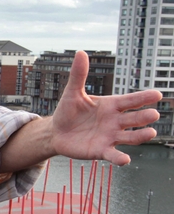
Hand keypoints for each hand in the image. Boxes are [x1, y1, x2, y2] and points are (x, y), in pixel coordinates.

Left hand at [50, 50, 161, 165]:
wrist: (56, 132)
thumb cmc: (68, 111)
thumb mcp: (72, 93)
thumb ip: (79, 75)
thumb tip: (80, 53)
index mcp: (111, 106)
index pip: (130, 101)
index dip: (143, 98)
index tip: (157, 94)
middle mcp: (115, 121)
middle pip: (134, 119)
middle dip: (144, 117)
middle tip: (153, 115)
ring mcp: (110, 136)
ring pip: (130, 137)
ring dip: (140, 136)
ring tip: (150, 133)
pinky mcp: (101, 150)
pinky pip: (113, 154)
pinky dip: (120, 158)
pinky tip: (125, 160)